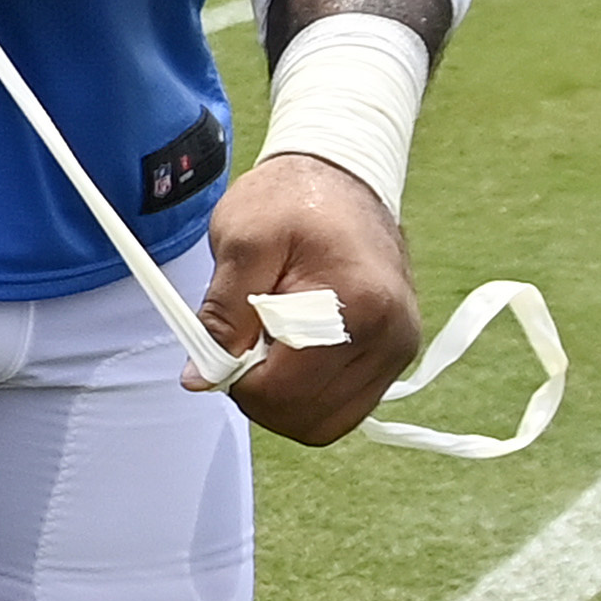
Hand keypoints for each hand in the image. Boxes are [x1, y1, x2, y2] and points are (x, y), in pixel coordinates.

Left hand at [199, 153, 420, 446]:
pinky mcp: (394, 355)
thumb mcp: (241, 240)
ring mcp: (398, 350)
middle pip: (310, 418)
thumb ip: (221, 313)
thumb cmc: (291, 200)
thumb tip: (202, 377)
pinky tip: (288, 354)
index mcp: (359, 306)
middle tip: (240, 349)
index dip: (238, 382)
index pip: (286, 391)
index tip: (219, 350)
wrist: (341, 178)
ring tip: (264, 348)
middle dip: (260, 397)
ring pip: (328, 423)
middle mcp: (392, 338)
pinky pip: (344, 406)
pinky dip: (307, 394)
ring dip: (284, 401)